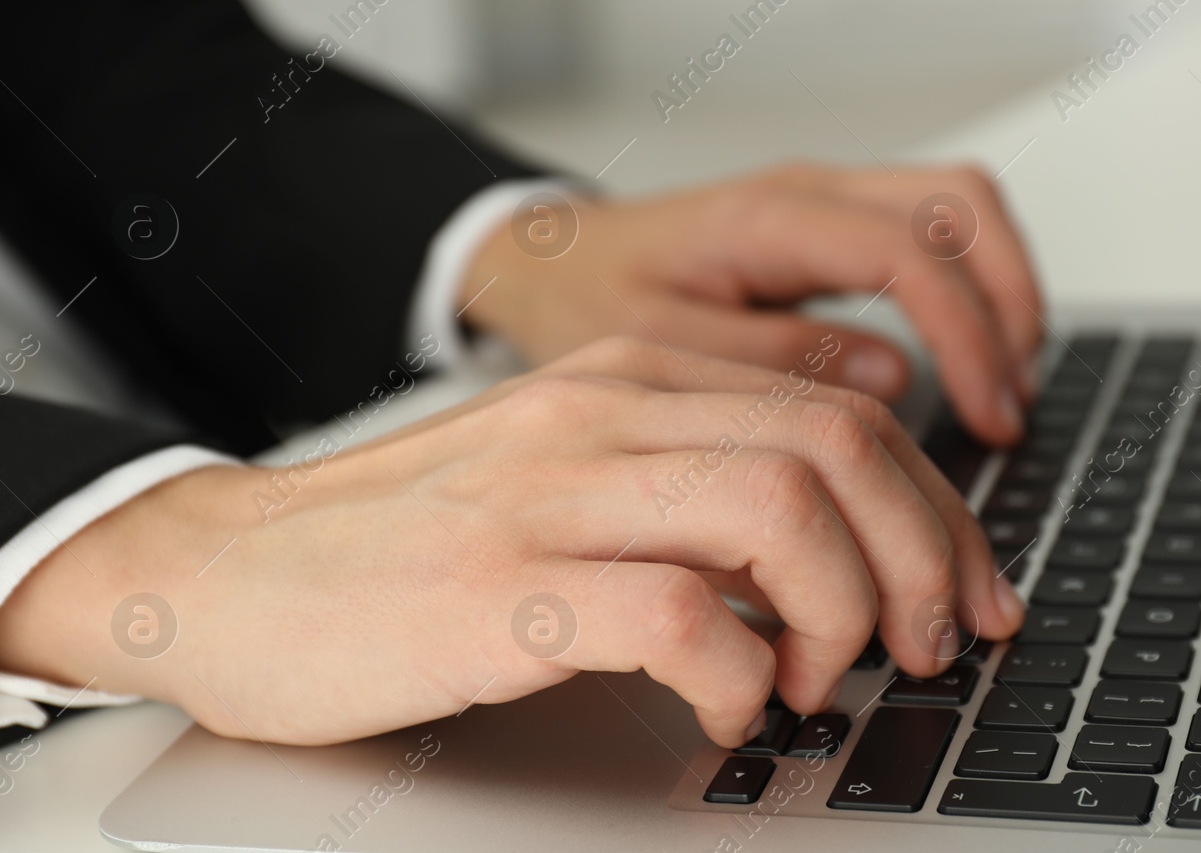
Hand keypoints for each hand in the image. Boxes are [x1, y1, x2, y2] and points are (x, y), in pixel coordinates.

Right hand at [0, 338, 1024, 747]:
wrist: (232, 573)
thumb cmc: (410, 544)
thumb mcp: (568, 478)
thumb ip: (689, 490)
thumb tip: (832, 560)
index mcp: (634, 380)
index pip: (844, 414)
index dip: (939, 511)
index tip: (967, 590)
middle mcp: (604, 414)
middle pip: (840, 450)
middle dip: (926, 558)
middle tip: (928, 645)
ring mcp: (551, 496)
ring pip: (781, 515)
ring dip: (845, 613)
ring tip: (822, 680)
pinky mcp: (501, 591)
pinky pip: (680, 616)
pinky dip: (740, 678)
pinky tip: (726, 711)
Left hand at [465, 164, 1042, 444]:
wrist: (550, 260)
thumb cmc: (588, 300)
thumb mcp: (659, 349)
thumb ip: (772, 363)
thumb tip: (891, 380)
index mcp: (767, 221)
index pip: (908, 254)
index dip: (967, 336)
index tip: (991, 416)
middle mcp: (809, 195)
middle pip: (960, 205)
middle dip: (1011, 303)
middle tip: (1012, 404)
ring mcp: (826, 203)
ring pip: (959, 208)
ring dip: (1003, 291)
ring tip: (1007, 388)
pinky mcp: (830, 228)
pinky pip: (932, 232)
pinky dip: (972, 289)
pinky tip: (973, 358)